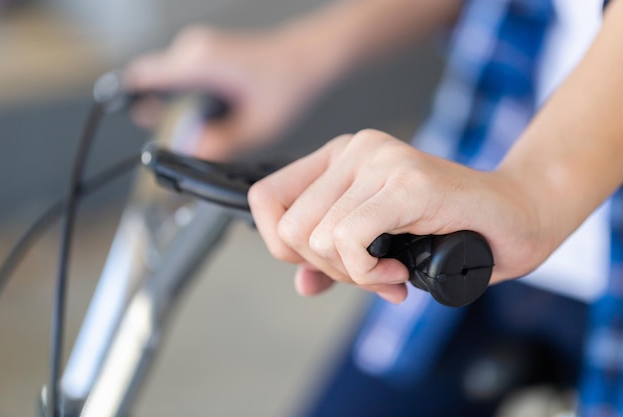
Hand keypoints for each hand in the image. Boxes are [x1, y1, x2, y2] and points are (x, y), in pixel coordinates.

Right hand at [124, 25, 334, 159]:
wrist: (307, 59)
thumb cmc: (288, 81)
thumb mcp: (257, 125)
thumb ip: (220, 143)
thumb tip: (191, 152)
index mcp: (200, 62)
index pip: (144, 77)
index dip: (130, 99)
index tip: (127, 119)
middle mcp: (194, 50)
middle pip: (155, 84)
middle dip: (164, 113)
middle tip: (190, 137)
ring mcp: (200, 50)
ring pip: (171, 83)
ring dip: (182, 108)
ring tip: (215, 125)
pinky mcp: (208, 55)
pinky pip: (185, 79)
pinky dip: (192, 99)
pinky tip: (217, 115)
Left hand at [248, 129, 549, 302]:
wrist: (516, 215)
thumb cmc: (449, 228)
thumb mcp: (379, 247)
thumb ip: (335, 261)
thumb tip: (302, 284)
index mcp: (338, 158)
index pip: (265, 199)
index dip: (282, 245)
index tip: (327, 262)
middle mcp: (354, 150)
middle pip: (287, 228)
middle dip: (326, 268)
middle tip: (370, 275)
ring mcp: (380, 161)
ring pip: (316, 237)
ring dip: (352, 275)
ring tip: (389, 274)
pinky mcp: (406, 183)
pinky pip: (349, 239)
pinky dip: (367, 274)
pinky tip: (397, 275)